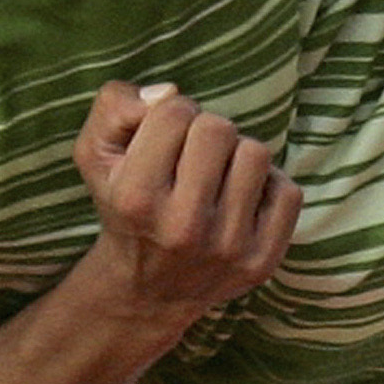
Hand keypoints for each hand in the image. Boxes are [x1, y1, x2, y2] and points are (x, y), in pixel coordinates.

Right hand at [71, 82, 302, 323]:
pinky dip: (267, 187)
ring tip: (216, 177)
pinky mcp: (261, 261)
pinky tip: (240, 201)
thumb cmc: (124, 206)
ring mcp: (226, 248)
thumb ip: (115, 107)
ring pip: (256, 154)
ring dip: (237, 156)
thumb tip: (169, 93)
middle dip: (204, 131)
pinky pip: (288, 191)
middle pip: (219, 128)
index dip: (170, 113)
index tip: (164, 138)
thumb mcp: (96, 154)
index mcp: (136, 198)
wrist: (147, 290)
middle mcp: (181, 227)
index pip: (174, 112)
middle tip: (192, 156)